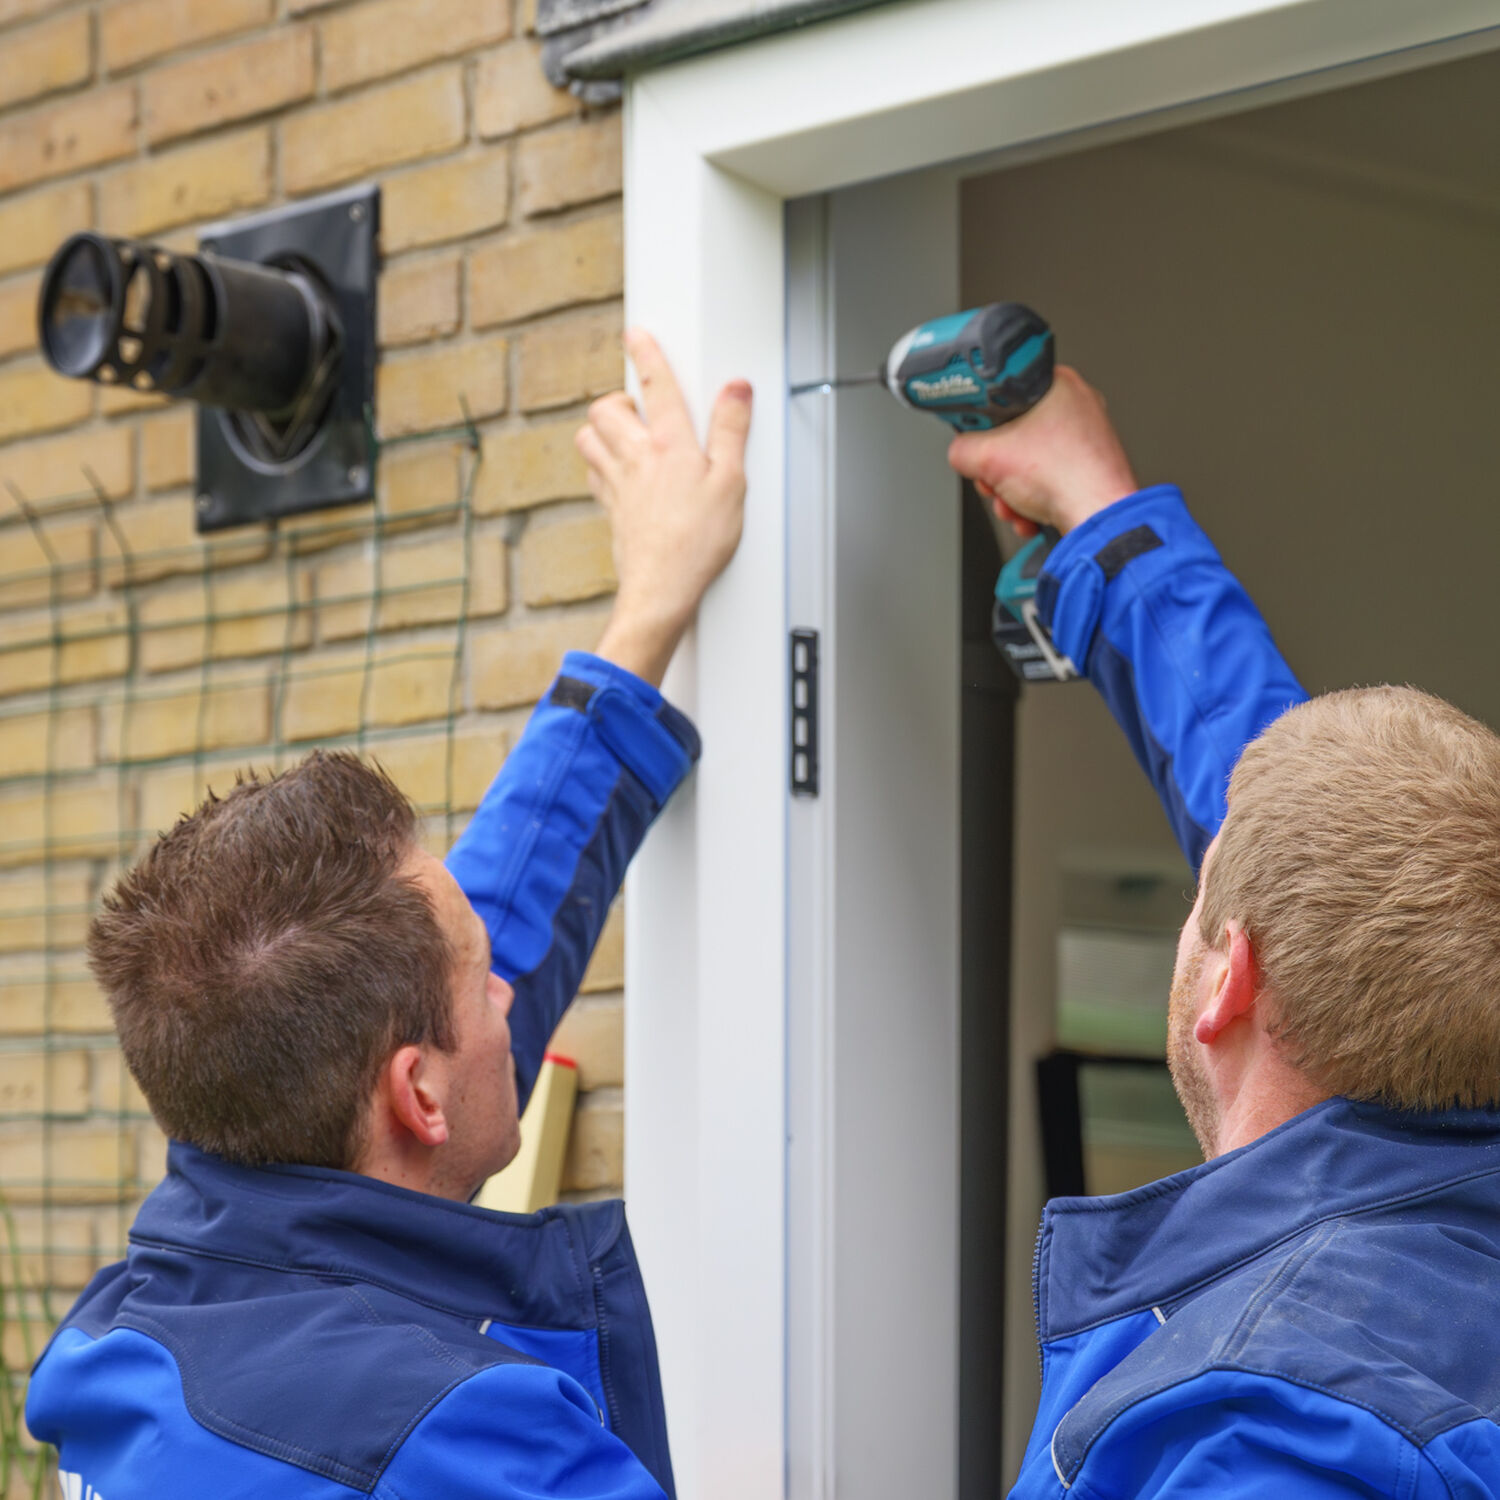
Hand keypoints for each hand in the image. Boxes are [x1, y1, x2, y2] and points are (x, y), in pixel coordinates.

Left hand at [575, 329, 751, 686]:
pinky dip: (600, 464)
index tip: (637, 335)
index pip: (657, 385)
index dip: (647, 353)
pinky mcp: (610, 509)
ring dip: (602, 429)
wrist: (662, 587)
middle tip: (638, 405)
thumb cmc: (697, 542)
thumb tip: (736, 391)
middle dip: (618, 398)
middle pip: (606, 408)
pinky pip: (592, 474)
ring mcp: (617, 484)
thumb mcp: (731, 482)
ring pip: (588, 438)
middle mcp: (635, 458)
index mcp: (670, 445)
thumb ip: (732, 431)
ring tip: (625, 434)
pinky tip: (617, 472)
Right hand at [946, 366, 1137, 537]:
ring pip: (1028, 465)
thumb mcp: (987, 457)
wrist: (1099, 519)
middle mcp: (1077, 407)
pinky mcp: (1089, 471)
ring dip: (1012, 491)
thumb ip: (961, 449)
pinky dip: (1033, 501)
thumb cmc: (1066, 477)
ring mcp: (1086, 441)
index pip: (1002, 398)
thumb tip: (960, 453)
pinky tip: (1030, 512)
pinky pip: (1047, 482)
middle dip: (997, 470)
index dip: (981, 424)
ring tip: (1014, 502)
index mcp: (1057, 384)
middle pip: (1012, 437)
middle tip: (994, 478)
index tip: (974, 440)